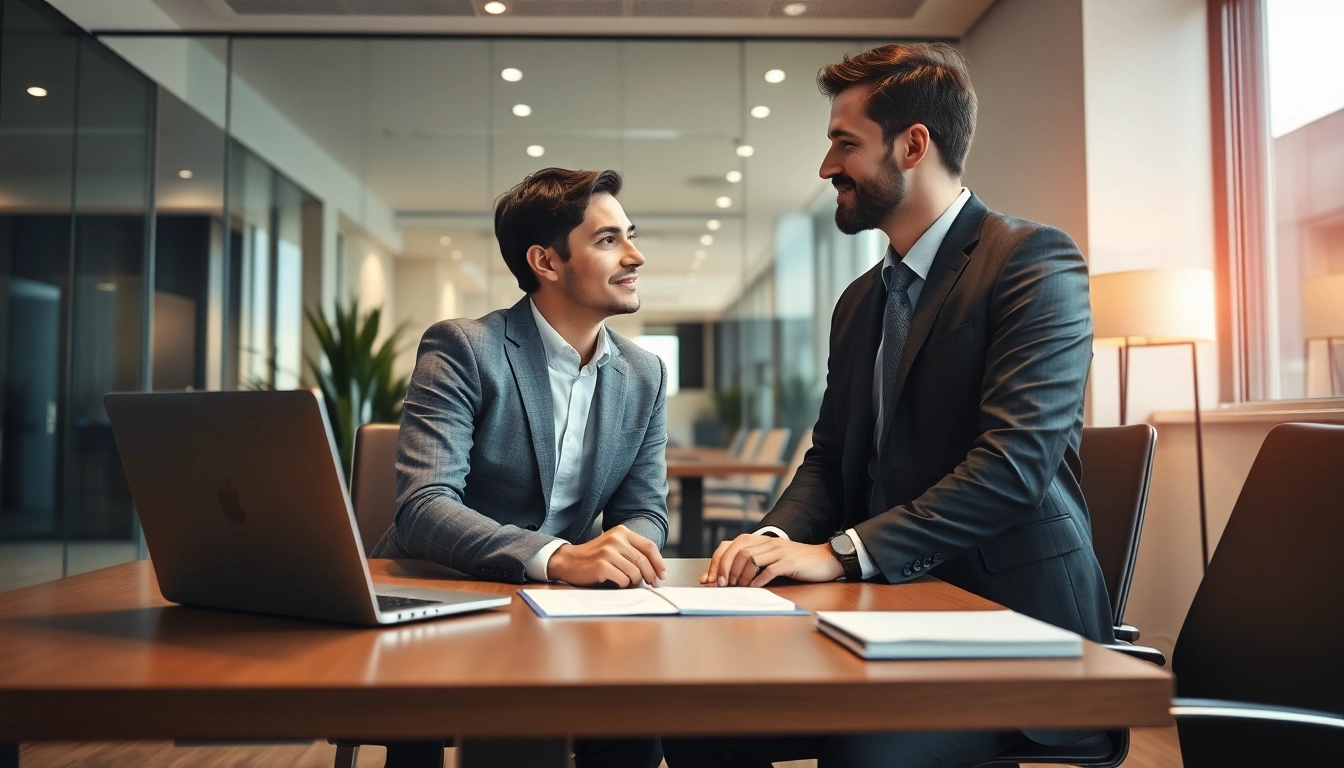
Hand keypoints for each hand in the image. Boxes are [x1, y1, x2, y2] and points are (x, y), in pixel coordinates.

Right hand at [546, 525, 666, 587]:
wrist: (568, 561)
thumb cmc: (594, 557)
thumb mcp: (614, 546)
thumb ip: (633, 552)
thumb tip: (655, 571)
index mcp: (622, 532)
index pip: (649, 546)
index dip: (658, 562)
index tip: (662, 574)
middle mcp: (616, 539)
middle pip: (643, 561)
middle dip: (650, 576)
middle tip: (651, 584)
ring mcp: (608, 551)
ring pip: (634, 573)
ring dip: (633, 581)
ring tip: (624, 580)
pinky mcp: (601, 565)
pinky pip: (623, 580)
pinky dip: (622, 585)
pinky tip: (613, 581)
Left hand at [701, 533, 843, 586]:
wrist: (826, 559)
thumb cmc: (799, 562)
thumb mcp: (775, 558)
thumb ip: (756, 562)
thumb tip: (731, 577)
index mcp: (762, 540)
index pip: (732, 545)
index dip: (718, 561)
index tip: (710, 578)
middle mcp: (769, 542)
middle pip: (738, 552)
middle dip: (725, 569)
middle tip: (722, 584)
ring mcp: (779, 551)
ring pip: (750, 559)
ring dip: (739, 575)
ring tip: (737, 587)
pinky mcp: (789, 562)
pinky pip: (767, 571)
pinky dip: (757, 581)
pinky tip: (753, 588)